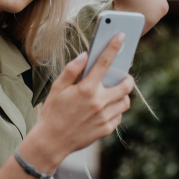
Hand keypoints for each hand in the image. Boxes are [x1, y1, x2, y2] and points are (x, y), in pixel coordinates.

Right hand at [29, 33, 134, 164]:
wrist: (52, 142)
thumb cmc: (53, 112)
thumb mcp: (57, 88)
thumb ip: (72, 69)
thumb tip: (85, 55)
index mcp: (86, 89)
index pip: (104, 62)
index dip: (113, 47)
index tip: (121, 36)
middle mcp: (99, 102)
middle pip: (126, 85)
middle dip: (127, 78)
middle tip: (122, 76)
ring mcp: (104, 117)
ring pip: (125, 102)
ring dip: (122, 95)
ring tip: (112, 93)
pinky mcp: (106, 129)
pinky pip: (119, 116)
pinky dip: (116, 110)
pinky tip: (105, 108)